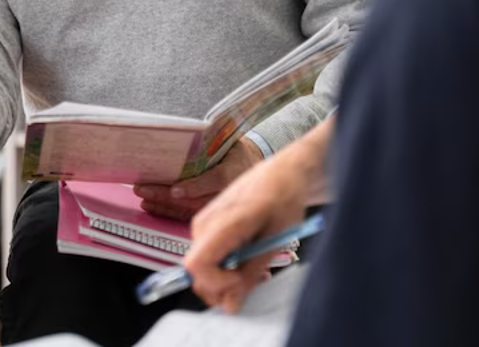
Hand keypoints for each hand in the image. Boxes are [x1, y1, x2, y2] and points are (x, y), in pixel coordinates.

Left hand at [133, 137, 264, 221]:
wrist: (250, 166)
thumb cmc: (233, 151)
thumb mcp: (227, 142)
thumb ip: (210, 143)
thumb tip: (186, 137)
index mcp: (233, 171)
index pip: (215, 181)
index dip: (195, 187)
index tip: (175, 190)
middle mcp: (227, 194)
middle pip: (195, 200)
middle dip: (166, 197)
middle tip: (143, 189)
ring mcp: (219, 207)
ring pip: (189, 211)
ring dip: (163, 206)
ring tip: (143, 197)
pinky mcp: (211, 213)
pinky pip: (187, 215)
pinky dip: (168, 212)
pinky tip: (152, 206)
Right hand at [184, 119, 333, 311]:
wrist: (282, 172)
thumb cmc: (283, 199)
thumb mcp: (275, 241)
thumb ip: (249, 274)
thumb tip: (230, 307)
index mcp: (221, 223)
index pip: (196, 267)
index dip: (218, 284)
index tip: (245, 279)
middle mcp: (203, 224)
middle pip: (196, 274)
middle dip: (223, 286)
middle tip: (255, 279)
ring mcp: (202, 225)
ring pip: (203, 269)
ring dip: (226, 278)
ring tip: (255, 269)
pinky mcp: (206, 227)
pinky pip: (208, 257)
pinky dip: (225, 267)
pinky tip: (247, 259)